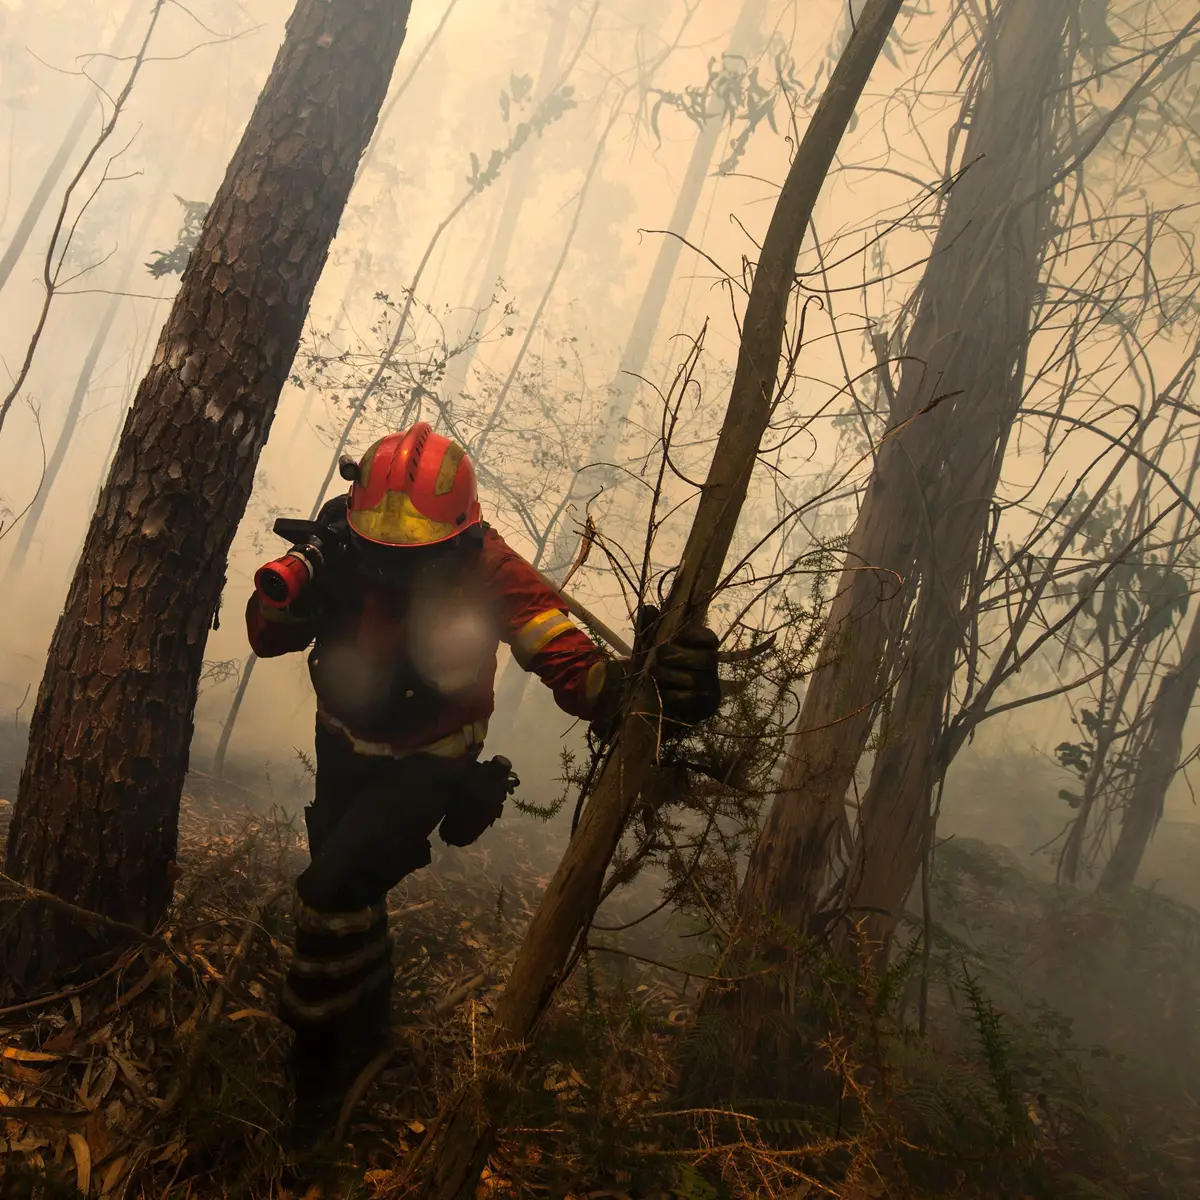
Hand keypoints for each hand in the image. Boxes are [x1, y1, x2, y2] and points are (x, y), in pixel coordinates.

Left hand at [639, 605, 721, 726]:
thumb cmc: (663, 668)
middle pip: (699, 657)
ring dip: (668, 678)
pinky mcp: (708, 704)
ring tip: (656, 676)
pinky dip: (672, 696)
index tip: (675, 639)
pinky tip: (664, 694)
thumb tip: (648, 608)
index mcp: (706, 646)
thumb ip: (652, 627)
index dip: (691, 637)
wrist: (666, 704)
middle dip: (671, 658)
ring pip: (691, 679)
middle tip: (657, 661)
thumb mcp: (654, 646)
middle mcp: (713, 664)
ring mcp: (712, 685)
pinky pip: (689, 698)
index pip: (708, 637)